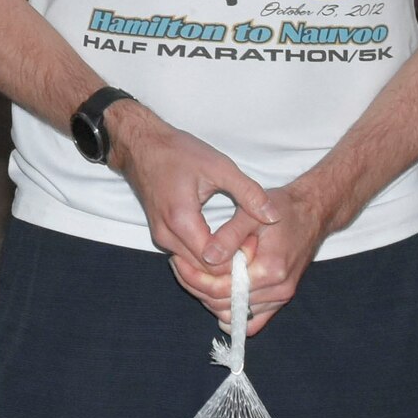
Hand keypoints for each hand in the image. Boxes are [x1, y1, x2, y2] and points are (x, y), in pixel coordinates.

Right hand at [107, 102, 276, 283]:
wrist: (142, 147)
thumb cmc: (179, 152)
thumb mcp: (220, 167)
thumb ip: (249, 193)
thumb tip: (274, 216)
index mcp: (181, 220)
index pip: (214, 262)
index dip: (238, 258)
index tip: (254, 242)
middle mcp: (166, 235)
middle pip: (203, 271)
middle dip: (229, 265)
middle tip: (252, 247)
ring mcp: (161, 238)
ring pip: (194, 267)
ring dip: (217, 263)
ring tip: (240, 245)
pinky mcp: (161, 236)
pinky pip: (186, 257)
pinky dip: (205, 257)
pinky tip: (223, 243)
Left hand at [168, 181, 333, 329]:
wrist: (312, 213)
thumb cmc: (282, 208)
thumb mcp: (251, 213)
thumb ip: (229, 235)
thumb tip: (206, 257)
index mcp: (271, 269)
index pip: (222, 289)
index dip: (195, 278)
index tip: (178, 261)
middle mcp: (279, 290)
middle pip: (224, 305)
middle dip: (197, 288)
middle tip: (179, 266)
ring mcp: (281, 298)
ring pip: (234, 316)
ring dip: (210, 300)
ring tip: (194, 275)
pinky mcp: (281, 299)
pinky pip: (252, 321)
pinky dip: (231, 312)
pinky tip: (216, 292)